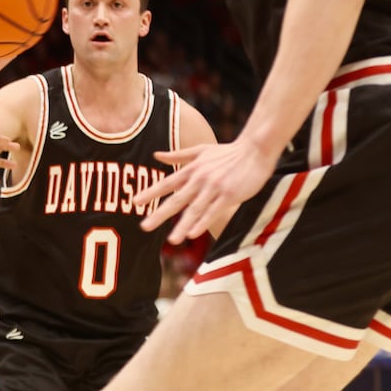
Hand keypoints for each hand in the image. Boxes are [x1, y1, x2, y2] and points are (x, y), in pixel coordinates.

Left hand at [134, 139, 274, 242]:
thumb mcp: (201, 150)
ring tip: (172, 240)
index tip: (134, 202)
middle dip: (159, 214)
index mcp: (192, 170)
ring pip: (195, 209)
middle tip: (144, 227)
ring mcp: (214, 188)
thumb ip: (178, 155)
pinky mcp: (229, 195)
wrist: (255, 149)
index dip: (150, 192)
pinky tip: (193, 233)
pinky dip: (203, 222)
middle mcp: (199, 179)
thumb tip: (156, 155)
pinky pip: (214, 211)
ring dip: (182, 225)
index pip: (166, 183)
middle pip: (176, 199)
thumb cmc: (228, 151)